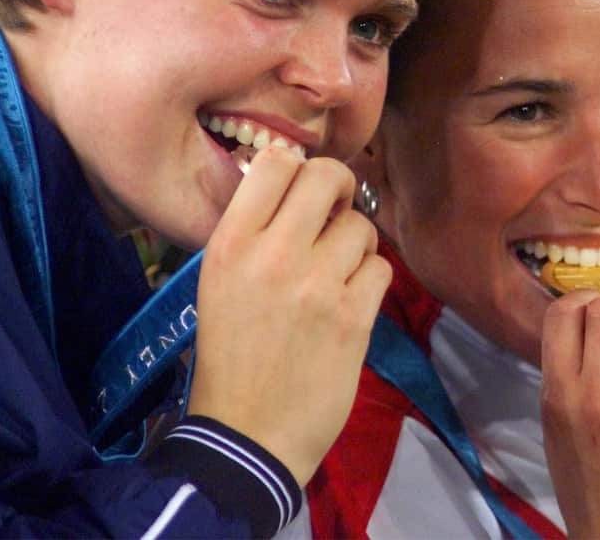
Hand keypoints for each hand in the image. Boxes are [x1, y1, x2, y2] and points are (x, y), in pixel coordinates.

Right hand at [187, 146, 390, 484]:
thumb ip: (253, 232)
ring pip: (361, 224)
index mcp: (231, 244)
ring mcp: (318, 285)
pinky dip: (371, 279)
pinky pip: (381, 267)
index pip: (275, 163)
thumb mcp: (218, 283)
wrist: (249, 435)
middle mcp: (274, 255)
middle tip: (334, 211)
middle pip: (328, 177)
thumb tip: (292, 185)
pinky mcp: (354, 317)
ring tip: (339, 269)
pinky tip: (352, 298)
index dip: (297, 167)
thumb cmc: (229, 356)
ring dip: (356, 242)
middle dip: (339, 187)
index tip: (301, 190)